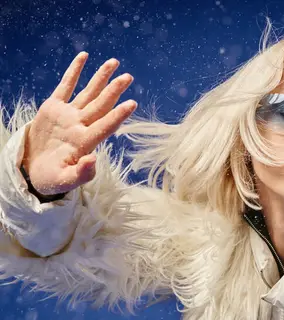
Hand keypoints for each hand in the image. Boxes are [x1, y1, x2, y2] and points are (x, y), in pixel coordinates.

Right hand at [22, 52, 136, 195]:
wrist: (34, 171)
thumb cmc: (51, 179)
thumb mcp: (64, 181)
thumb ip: (80, 174)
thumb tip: (93, 160)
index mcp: (84, 143)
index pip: (104, 126)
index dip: (118, 115)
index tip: (132, 104)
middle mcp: (80, 126)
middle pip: (100, 105)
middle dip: (114, 91)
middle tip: (129, 77)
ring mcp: (68, 116)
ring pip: (88, 93)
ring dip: (101, 78)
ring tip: (114, 62)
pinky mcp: (54, 108)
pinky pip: (66, 86)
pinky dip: (74, 71)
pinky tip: (84, 57)